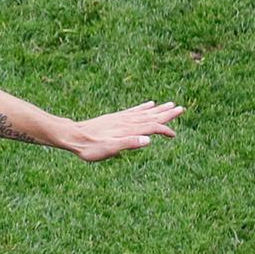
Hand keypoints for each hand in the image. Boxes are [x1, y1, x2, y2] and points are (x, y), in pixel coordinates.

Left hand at [65, 102, 183, 161]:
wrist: (73, 136)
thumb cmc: (90, 147)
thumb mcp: (109, 149)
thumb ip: (128, 144)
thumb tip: (149, 140)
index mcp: (128, 130)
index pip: (152, 128)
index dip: (164, 130)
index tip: (173, 135)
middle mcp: (127, 122)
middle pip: (151, 116)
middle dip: (166, 113)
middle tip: (181, 108)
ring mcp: (121, 118)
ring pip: (144, 112)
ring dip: (158, 109)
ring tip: (170, 104)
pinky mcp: (114, 117)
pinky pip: (133, 111)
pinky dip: (143, 107)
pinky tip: (149, 104)